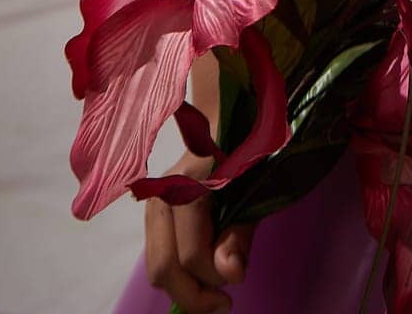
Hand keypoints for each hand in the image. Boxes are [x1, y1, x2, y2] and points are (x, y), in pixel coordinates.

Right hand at [143, 148, 256, 313]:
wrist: (231, 116)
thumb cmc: (250, 148)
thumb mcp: (256, 188)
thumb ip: (240, 233)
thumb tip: (229, 275)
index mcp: (188, 187)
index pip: (191, 255)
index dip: (216, 278)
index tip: (238, 280)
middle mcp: (163, 197)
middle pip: (162, 268)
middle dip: (192, 295)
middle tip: (222, 302)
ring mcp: (155, 203)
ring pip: (156, 266)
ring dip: (184, 285)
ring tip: (214, 287)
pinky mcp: (156, 210)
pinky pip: (159, 253)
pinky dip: (178, 269)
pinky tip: (201, 268)